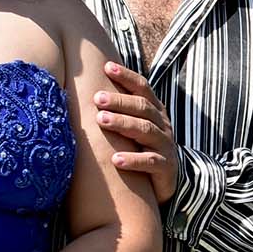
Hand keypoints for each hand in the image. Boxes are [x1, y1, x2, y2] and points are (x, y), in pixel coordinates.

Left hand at [96, 61, 176, 202]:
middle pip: (143, 107)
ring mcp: (165, 146)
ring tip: (101, 120)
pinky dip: (133, 160)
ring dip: (123, 123)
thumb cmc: (139, 150)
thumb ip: (119, 111)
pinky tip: (115, 159)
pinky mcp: (166, 168)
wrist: (162, 184)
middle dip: (120, 101)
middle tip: (97, 98)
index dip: (126, 77)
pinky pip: (151, 161)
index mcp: (155, 111)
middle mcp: (162, 125)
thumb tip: (86, 89)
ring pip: (146, 130)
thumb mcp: (133, 128)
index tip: (106, 67)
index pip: (143, 88)